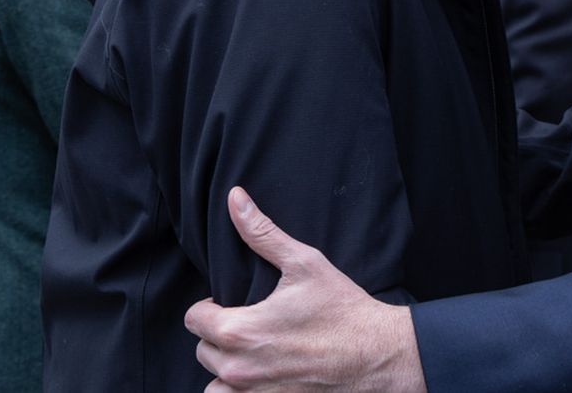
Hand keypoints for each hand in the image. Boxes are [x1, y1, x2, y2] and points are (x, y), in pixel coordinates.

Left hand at [185, 188, 425, 392]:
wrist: (377, 356)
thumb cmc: (342, 309)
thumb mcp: (303, 263)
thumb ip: (261, 233)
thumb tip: (235, 198)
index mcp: (238, 331)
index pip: (193, 318)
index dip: (212, 305)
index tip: (236, 302)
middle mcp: (238, 369)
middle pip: (202, 349)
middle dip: (220, 334)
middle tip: (253, 323)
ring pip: (214, 381)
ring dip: (227, 367)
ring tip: (254, 352)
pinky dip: (241, 391)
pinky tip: (264, 373)